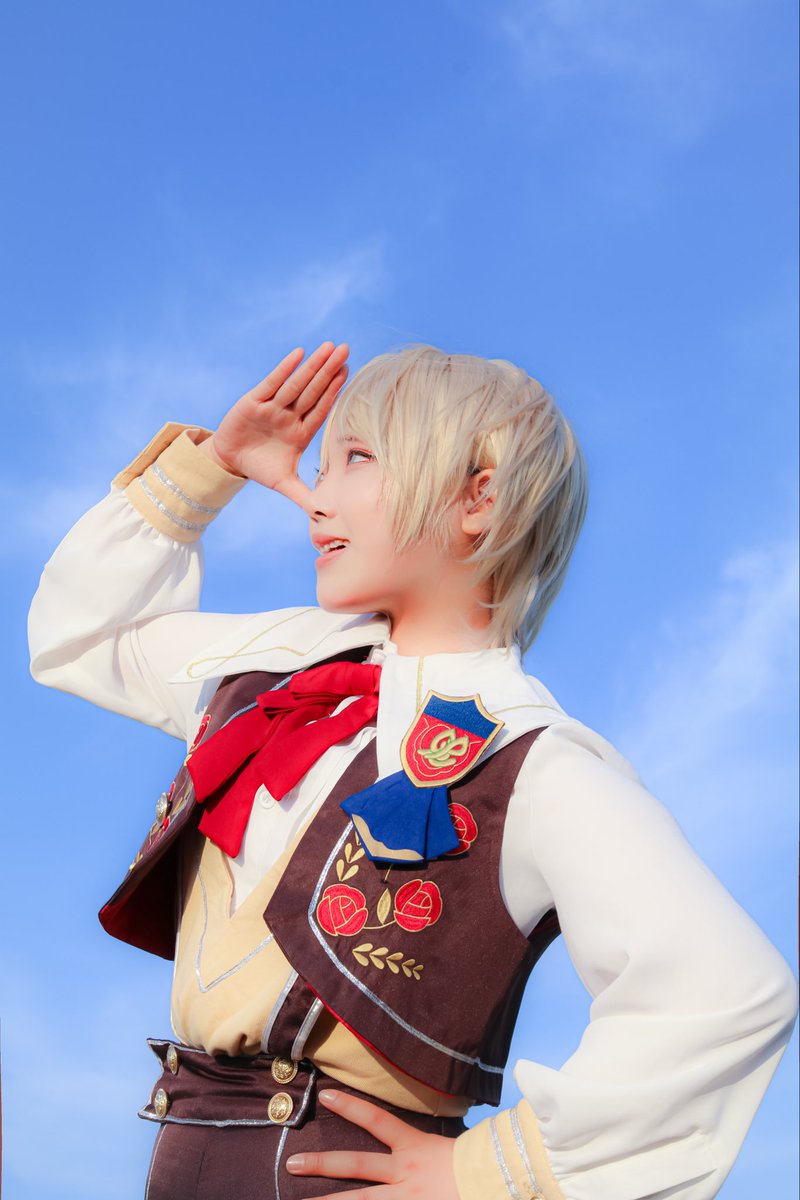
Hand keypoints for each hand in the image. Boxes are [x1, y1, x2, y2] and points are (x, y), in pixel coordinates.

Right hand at [200, 341, 348, 512]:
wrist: (229, 462)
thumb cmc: (260, 468)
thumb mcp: (283, 484)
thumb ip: (304, 497)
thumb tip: (326, 516)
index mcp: (301, 432)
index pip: (322, 408)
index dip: (335, 391)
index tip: (350, 373)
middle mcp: (290, 415)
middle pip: (314, 390)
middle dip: (330, 371)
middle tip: (346, 350)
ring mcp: (273, 407)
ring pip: (297, 383)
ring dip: (313, 365)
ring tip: (330, 347)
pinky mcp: (254, 402)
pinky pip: (272, 382)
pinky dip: (285, 369)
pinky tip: (299, 353)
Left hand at [285, 1089, 459, 1198]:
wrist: (497, 1184)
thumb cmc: (474, 1166)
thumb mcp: (444, 1147)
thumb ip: (420, 1144)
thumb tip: (397, 1136)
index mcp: (414, 1149)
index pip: (378, 1121)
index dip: (351, 1106)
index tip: (325, 1096)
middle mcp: (405, 1173)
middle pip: (356, 1166)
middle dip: (323, 1166)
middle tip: (292, 1163)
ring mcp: (407, 1199)